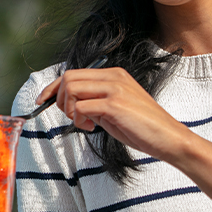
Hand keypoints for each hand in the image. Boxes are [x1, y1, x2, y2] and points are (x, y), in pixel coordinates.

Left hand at [38, 65, 187, 160]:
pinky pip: (82, 107)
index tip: (43, 101)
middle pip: (68, 77)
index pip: (73, 73)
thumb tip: (70, 105)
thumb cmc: (142, 127)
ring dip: (69, 109)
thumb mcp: (114, 110)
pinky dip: (79, 120)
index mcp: (113, 74)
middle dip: (60, 99)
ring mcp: (115, 88)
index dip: (53, 87)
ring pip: (72, 89)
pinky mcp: (115, 104)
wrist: (169, 138)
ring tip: (84, 123)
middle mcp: (113, 76)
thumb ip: (94, 102)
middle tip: (70, 117)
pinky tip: (92, 128)